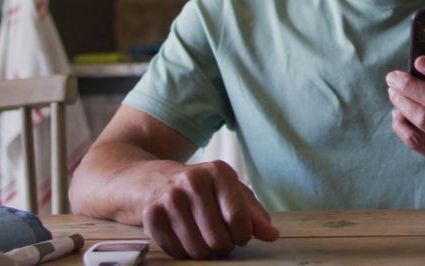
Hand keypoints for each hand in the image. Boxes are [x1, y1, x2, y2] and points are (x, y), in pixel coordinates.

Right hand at [140, 160, 279, 258]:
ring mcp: (170, 198)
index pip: (239, 219)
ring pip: (198, 249)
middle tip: (218, 238)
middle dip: (223, 246)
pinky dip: (183, 252)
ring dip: (204, 251)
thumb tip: (272, 235)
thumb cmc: (202, 190)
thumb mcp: (231, 193)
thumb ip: (254, 214)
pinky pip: (177, 252)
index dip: (242, 236)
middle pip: (219, 238)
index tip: (240, 236)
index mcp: (218, 172)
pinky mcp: (152, 215)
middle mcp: (193, 181)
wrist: (152, 181)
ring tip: (201, 237)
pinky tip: (183, 236)